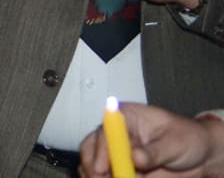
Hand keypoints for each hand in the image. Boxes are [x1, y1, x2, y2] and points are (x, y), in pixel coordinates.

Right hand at [80, 103, 223, 177]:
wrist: (200, 155)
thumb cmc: (188, 138)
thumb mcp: (174, 143)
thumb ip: (154, 151)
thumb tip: (135, 157)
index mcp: (124, 117)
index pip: (104, 131)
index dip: (100, 150)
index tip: (102, 168)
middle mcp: (115, 135)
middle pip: (90, 148)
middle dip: (92, 167)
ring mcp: (116, 153)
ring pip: (94, 165)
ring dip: (99, 176)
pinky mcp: (121, 169)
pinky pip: (108, 176)